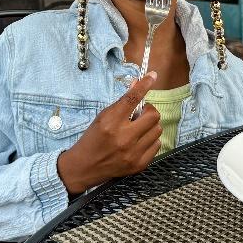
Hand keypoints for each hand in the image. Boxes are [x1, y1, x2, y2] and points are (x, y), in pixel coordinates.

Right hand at [57, 72, 161, 194]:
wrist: (84, 167)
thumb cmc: (93, 138)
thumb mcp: (103, 117)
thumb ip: (122, 103)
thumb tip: (137, 84)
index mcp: (111, 122)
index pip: (133, 98)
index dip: (144, 85)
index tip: (152, 76)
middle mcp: (124, 137)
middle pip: (153, 115)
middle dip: (148, 111)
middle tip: (140, 114)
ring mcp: (133, 153)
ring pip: (157, 130)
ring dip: (150, 126)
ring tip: (138, 129)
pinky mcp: (139, 164)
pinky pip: (157, 145)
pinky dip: (150, 140)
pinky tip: (139, 142)